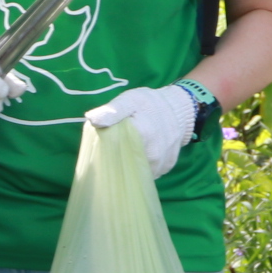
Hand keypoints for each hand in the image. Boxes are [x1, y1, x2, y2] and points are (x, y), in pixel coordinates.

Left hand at [85, 83, 207, 174]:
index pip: (118, 152)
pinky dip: (142, 167)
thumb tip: (92, 119)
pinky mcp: (167, 166)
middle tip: (113, 151)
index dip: (108, 152)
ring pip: (139, 172)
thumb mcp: (130, 100)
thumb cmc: (150, 103)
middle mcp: (154, 153)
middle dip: (118, 161)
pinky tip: (138, 157)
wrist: (179, 108)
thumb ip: (112, 111)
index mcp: (143, 134)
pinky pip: (150, 173)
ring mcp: (162, 162)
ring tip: (125, 155)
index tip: (102, 149)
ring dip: (131, 166)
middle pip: (128, 165)